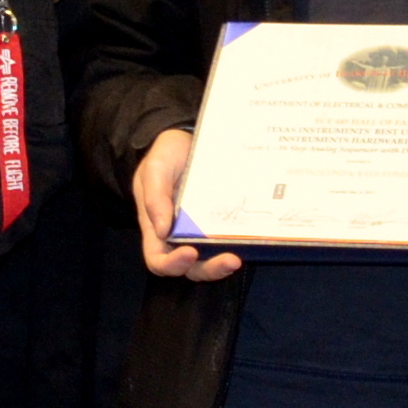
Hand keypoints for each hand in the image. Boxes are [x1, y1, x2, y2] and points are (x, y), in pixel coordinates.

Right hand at [130, 128, 240, 282]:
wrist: (186, 139)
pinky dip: (240, 243)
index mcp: (156, 228)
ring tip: (240, 256)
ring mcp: (201, 231)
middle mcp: (179, 237)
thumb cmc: (165, 156)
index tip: (190, 253)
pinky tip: (253, 237)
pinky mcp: (221, 222)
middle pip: (191, 268)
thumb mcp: (154, 169)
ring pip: (211, 260)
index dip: (172, 265)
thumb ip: (155, 197)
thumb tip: (162, 230)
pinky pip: (228, 240)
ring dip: (224, 264)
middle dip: (210, 269)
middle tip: (230, 260)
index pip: (158, 260)